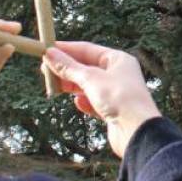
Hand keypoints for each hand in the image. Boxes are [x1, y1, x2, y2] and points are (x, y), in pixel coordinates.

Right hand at [43, 40, 160, 156]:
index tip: (46, 49)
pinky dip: (84, 102)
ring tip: (55, 87)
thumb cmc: (119, 99)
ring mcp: (116, 92)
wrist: (137, 131)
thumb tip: (49, 54)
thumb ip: (69, 67)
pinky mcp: (113, 110)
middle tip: (44, 70)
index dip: (66, 49)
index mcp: (118, 59)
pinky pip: (94, 102)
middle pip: (86, 67)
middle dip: (66, 69)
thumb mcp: (90, 79)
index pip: (87, 49)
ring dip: (72, 86)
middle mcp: (118, 73)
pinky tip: (77, 103)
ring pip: (88, 85)